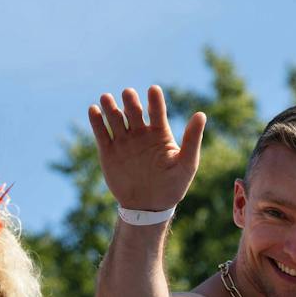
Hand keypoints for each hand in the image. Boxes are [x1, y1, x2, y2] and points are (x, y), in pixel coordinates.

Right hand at [87, 85, 205, 211]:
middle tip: (128, 93)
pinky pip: (101, 133)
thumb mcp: (186, 164)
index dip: (155, 100)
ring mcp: (123, 141)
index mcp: (159, 133)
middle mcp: (140, 133)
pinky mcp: (108, 151)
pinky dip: (96, 121)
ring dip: (111, 107)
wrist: (149, 207)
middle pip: (134, 112)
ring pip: (115, 119)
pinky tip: (93, 110)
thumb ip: (192, 139)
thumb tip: (201, 114)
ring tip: (107, 98)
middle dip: (130, 102)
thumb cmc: (173, 185)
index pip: (157, 111)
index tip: (153, 89)